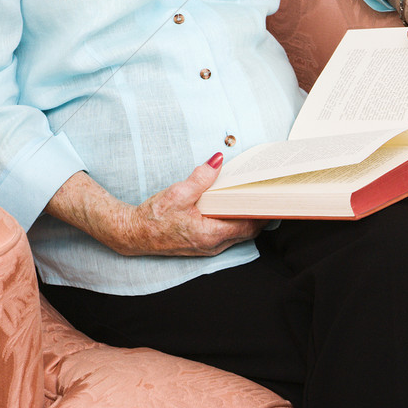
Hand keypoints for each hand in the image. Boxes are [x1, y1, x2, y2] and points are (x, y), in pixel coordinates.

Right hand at [46, 160, 264, 258]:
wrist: (133, 234)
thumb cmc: (154, 216)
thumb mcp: (177, 193)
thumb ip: (201, 178)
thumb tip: (218, 160)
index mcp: (210, 233)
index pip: (248, 224)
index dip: (263, 212)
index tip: (274, 197)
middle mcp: (213, 245)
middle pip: (248, 231)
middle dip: (260, 213)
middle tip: (270, 192)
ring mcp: (208, 248)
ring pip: (239, 234)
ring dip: (248, 217)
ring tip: (256, 196)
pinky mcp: (203, 245)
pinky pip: (228, 234)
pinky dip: (236, 221)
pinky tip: (235, 205)